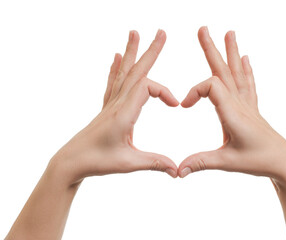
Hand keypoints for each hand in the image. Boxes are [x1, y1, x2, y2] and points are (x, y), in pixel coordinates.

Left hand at [50, 29, 178, 185]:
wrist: (71, 162)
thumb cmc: (97, 162)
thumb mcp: (129, 163)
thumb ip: (155, 163)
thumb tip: (177, 170)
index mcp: (123, 113)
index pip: (146, 88)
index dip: (164, 92)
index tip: (175, 104)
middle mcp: (117, 104)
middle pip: (136, 72)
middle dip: (150, 52)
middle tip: (161, 33)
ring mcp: (110, 104)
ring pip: (123, 73)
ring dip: (131, 52)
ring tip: (134, 33)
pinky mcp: (106, 108)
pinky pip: (112, 83)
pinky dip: (116, 68)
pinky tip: (117, 57)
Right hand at [178, 27, 285, 183]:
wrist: (284, 162)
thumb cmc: (259, 161)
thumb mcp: (227, 163)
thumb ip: (200, 162)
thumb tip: (177, 171)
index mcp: (233, 113)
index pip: (211, 87)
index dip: (194, 91)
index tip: (184, 105)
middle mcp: (240, 104)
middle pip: (223, 71)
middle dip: (211, 49)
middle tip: (203, 29)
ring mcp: (247, 104)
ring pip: (236, 73)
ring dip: (230, 52)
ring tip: (229, 33)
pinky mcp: (251, 108)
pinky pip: (248, 84)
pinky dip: (246, 69)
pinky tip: (246, 58)